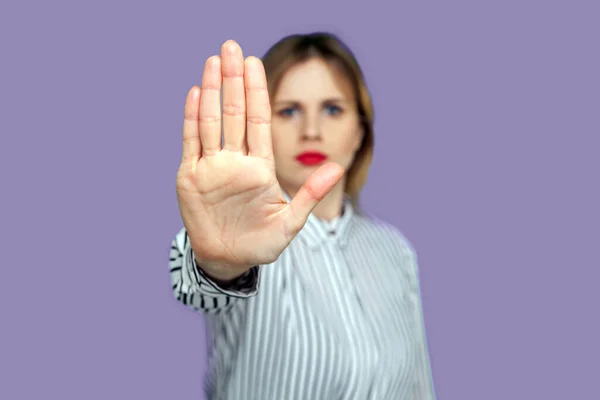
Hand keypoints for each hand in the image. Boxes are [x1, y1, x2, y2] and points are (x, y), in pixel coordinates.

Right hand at [176, 40, 342, 277]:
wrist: (228, 260)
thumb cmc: (261, 243)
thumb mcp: (290, 223)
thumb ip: (310, 194)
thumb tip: (337, 167)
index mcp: (260, 166)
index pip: (258, 121)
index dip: (257, 92)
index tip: (256, 63)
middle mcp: (235, 160)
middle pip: (234, 112)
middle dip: (234, 80)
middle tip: (232, 47)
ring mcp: (212, 166)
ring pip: (211, 121)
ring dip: (213, 91)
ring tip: (214, 61)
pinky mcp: (191, 177)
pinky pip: (191, 142)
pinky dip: (192, 118)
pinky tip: (196, 93)